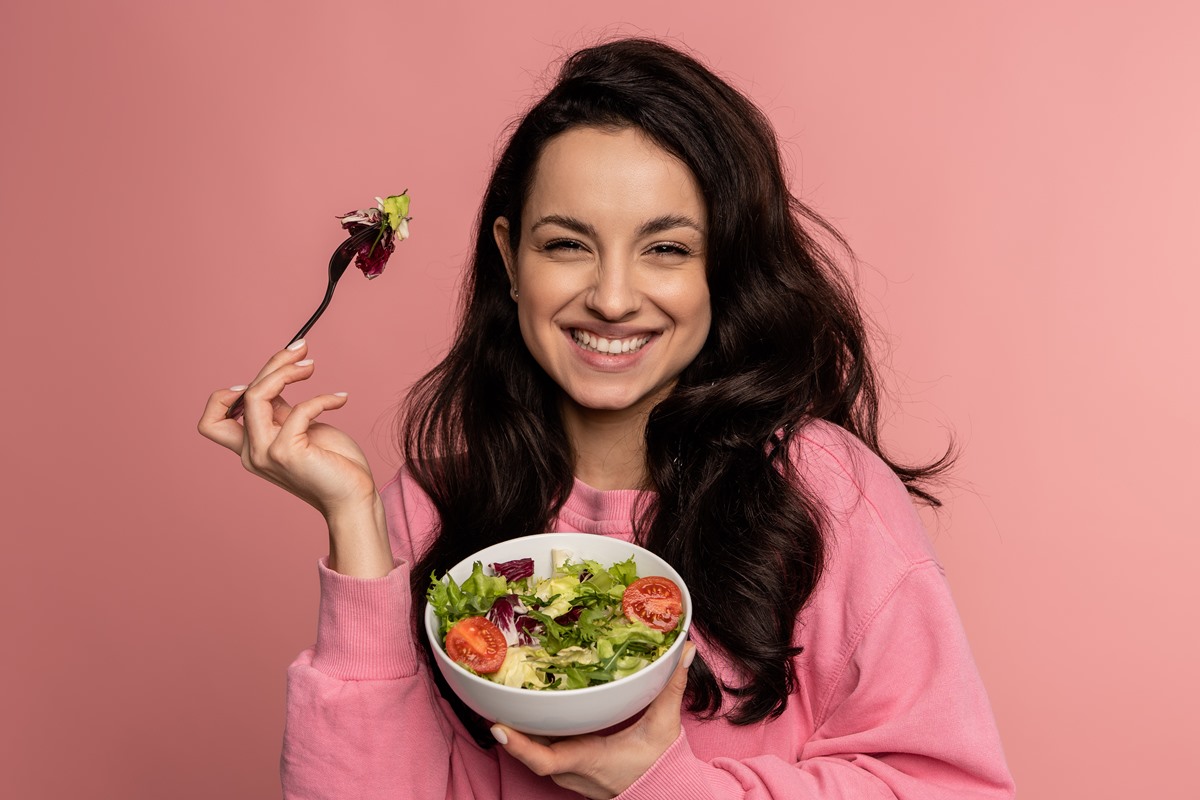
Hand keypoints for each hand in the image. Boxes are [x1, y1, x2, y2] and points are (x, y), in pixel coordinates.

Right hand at [197, 340, 390, 575]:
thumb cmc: (333, 463)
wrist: (354, 497)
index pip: (211, 420)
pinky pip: (300, 409)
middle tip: (301, 350)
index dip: (228, 393)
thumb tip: (274, 377)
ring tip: (311, 365)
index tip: (266, 375)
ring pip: (257, 395)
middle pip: (241, 394)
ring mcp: (266, 454)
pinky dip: (322, 397)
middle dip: (272, 364)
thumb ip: (280, 411)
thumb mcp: (300, 429)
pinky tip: (341, 399)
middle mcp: (251, 452)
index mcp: (250, 447)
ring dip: (286, 371)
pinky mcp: (286, 453)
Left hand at [492, 642, 696, 798]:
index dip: (519, 745)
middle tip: (494, 691)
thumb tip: (684, 651)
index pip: (544, 759)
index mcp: (587, 758)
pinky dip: (533, 733)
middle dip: (511, 723)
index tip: (498, 726)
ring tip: (506, 692)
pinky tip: (531, 707)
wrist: (664, 793)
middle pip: (529, 749)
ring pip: (535, 750)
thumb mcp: (664, 724)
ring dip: (520, 727)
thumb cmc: (659, 763)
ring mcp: (568, 774)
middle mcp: (571, 771)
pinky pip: (543, 751)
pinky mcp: (569, 771)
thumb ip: (672, 686)